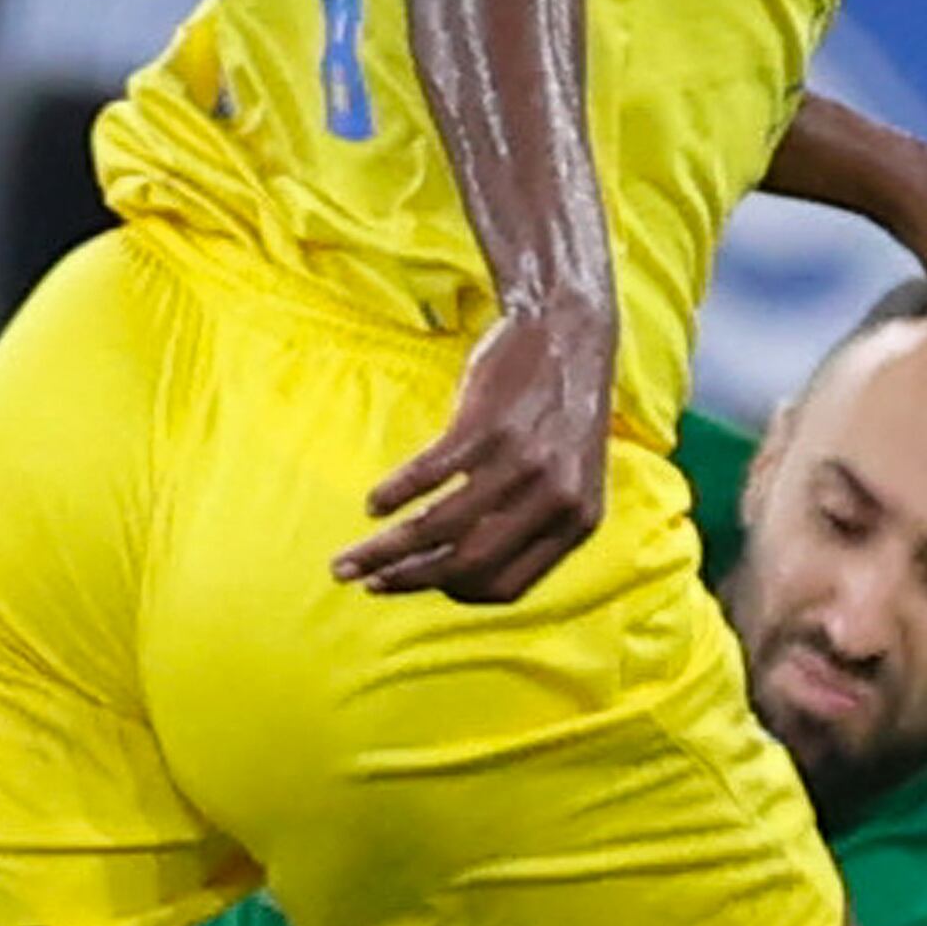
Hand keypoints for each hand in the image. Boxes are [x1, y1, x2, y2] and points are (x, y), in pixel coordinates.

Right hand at [341, 302, 614, 603]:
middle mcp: (554, 499)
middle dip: (405, 581)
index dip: (454, 594)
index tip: (416, 586)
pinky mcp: (487, 425)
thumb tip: (462, 571)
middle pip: (465, 564)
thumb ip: (531, 523)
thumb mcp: (568, 476)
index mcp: (576, 522)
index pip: (505, 587)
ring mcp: (521, 462)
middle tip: (363, 585)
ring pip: (439, 527)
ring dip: (385, 549)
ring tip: (350, 558)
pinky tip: (373, 504)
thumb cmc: (558, 410)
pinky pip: (429, 475)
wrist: (568, 331)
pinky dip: (393, 493)